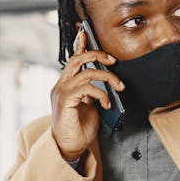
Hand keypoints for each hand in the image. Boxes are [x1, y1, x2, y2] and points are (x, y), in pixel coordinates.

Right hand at [50, 29, 124, 159]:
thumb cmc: (80, 129)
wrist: (71, 147)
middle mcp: (61, 85)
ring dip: (107, 77)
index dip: (79, 45)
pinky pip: (86, 88)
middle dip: (97, 55)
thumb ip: (93, 92)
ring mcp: (61, 92)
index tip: (84, 32)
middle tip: (113, 60)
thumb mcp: (90, 106)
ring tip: (119, 87)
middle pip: (77, 59)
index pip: (72, 60)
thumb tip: (107, 83)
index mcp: (66, 85)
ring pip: (86, 72)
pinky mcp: (64, 100)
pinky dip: (101, 94)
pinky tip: (107, 103)